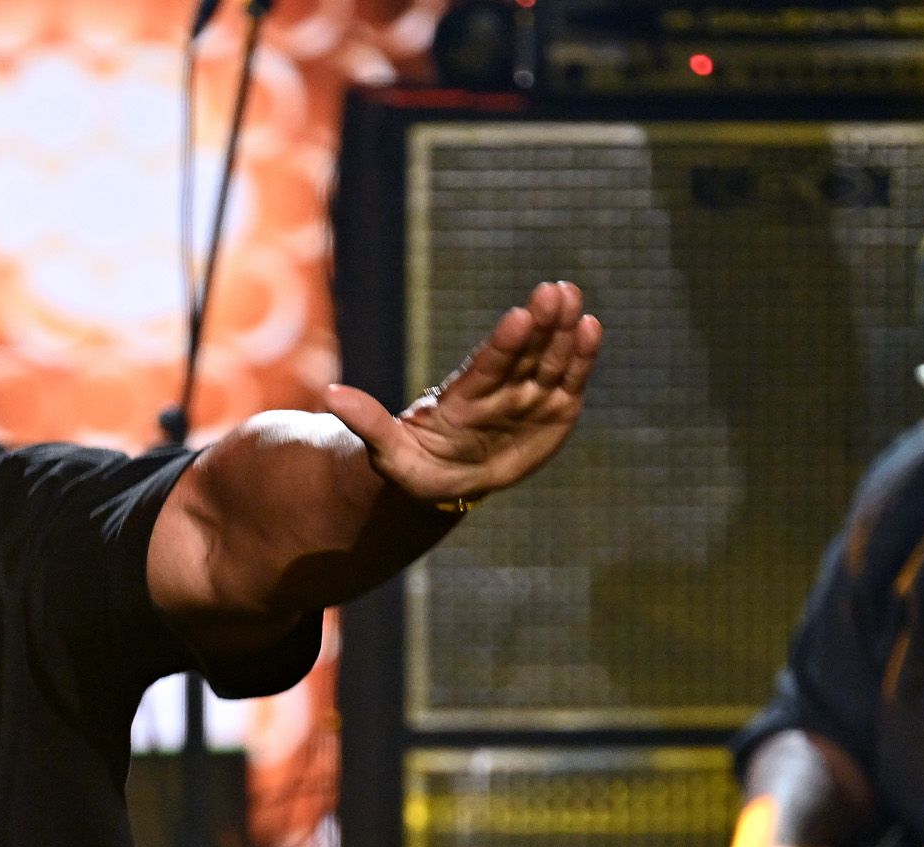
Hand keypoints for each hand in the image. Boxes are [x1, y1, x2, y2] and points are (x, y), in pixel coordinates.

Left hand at [322, 280, 600, 506]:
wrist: (447, 479)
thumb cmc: (416, 465)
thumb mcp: (388, 453)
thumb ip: (368, 422)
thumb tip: (330, 395)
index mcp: (463, 397)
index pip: (485, 366)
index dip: (502, 344)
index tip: (516, 318)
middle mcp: (499, 388)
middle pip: (522, 353)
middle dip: (540, 325)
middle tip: (554, 291)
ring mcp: (527, 397)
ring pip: (548, 360)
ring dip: (564, 332)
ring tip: (574, 299)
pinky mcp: (553, 411)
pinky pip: (569, 382)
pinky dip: (582, 358)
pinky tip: (592, 327)